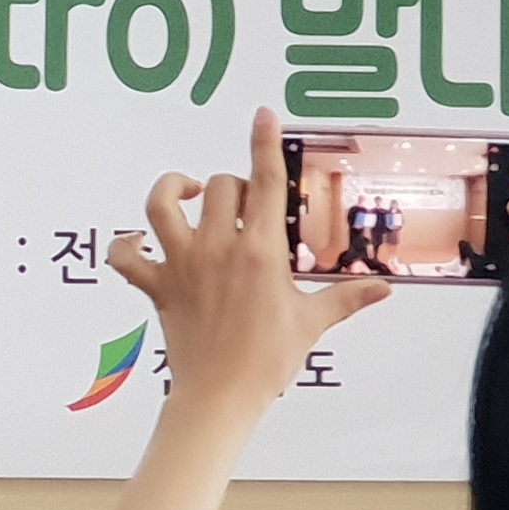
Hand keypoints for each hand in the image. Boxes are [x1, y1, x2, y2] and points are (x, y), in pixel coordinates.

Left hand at [109, 105, 387, 407]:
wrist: (221, 395)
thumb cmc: (267, 360)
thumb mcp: (313, 322)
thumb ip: (348, 297)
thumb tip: (383, 289)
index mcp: (260, 252)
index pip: (264, 183)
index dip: (263, 143)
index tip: (262, 114)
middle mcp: (218, 249)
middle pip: (217, 186)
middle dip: (230, 185)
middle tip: (243, 207)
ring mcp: (183, 265)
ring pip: (161, 206)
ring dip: (170, 191)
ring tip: (185, 193)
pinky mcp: (157, 287)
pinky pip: (125, 257)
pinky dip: (125, 246)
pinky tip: (138, 243)